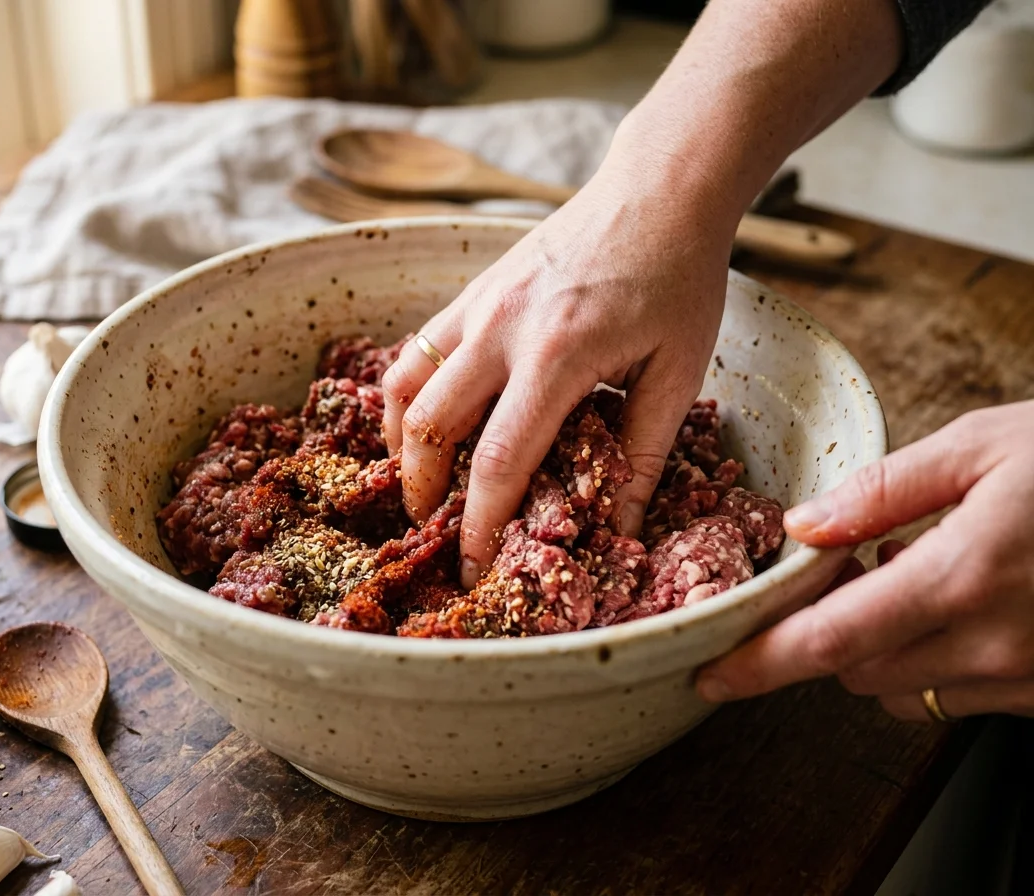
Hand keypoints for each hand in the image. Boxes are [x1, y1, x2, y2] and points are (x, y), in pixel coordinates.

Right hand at [381, 158, 734, 586]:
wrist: (660, 189)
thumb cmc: (679, 280)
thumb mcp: (679, 373)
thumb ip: (645, 456)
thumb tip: (620, 531)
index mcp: (557, 357)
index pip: (497, 462)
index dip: (477, 526)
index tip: (471, 567)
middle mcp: (501, 329)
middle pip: (427, 427)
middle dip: (421, 492)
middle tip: (435, 530)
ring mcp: (478, 303)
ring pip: (403, 384)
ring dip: (400, 442)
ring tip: (418, 480)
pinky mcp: (473, 288)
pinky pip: (416, 349)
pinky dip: (408, 394)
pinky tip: (427, 419)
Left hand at [696, 401, 1033, 719]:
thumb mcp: (984, 447)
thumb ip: (884, 490)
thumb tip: (804, 525)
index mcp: (962, 577)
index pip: (830, 641)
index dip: (759, 665)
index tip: (711, 677)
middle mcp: (993, 644)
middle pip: (856, 673)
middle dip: (826, 635)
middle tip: (842, 572)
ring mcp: (1028, 676)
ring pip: (906, 690)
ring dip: (882, 648)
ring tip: (916, 577)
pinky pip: (962, 694)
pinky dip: (937, 658)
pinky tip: (967, 602)